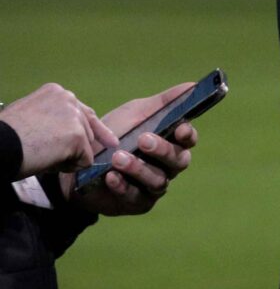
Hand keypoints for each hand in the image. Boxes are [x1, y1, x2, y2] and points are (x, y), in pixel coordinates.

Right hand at [0, 83, 117, 177]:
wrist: (0, 145)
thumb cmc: (6, 136)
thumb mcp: (30, 115)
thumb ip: (52, 118)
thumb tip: (69, 133)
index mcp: (56, 92)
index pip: (84, 112)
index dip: (97, 130)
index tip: (110, 142)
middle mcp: (69, 99)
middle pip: (88, 131)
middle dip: (74, 148)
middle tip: (44, 152)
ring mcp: (75, 117)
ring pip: (86, 148)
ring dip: (68, 158)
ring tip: (42, 154)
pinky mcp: (78, 136)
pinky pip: (85, 161)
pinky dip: (69, 167)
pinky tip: (49, 161)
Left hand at [64, 82, 199, 214]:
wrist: (79, 162)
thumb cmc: (114, 134)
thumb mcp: (137, 113)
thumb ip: (164, 102)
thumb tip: (192, 85)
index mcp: (171, 141)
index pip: (189, 139)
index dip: (188, 135)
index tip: (180, 128)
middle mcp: (167, 165)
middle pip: (178, 160)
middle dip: (162, 150)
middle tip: (143, 140)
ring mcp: (153, 185)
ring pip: (158, 180)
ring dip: (139, 168)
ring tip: (118, 158)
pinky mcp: (137, 203)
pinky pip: (136, 197)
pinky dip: (123, 186)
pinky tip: (110, 176)